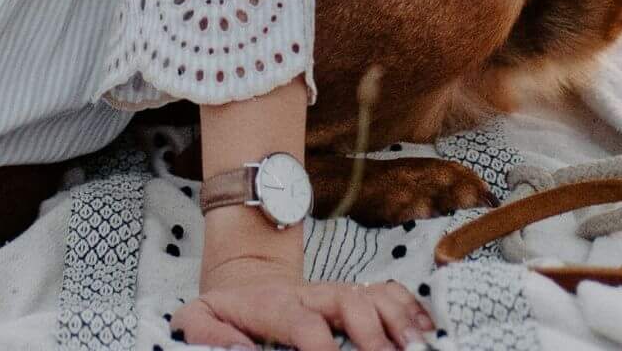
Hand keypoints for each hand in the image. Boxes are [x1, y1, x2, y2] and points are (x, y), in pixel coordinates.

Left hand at [170, 252, 436, 349]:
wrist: (245, 278)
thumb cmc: (224, 312)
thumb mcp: (196, 320)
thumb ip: (207, 336)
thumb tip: (239, 350)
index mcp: (275, 304)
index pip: (303, 321)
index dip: (319, 344)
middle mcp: (312, 295)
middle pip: (350, 302)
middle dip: (372, 333)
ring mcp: (336, 293)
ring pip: (374, 294)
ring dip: (398, 321)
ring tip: (416, 347)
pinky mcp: (352, 296)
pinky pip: (388, 294)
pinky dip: (410, 310)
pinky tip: (425, 333)